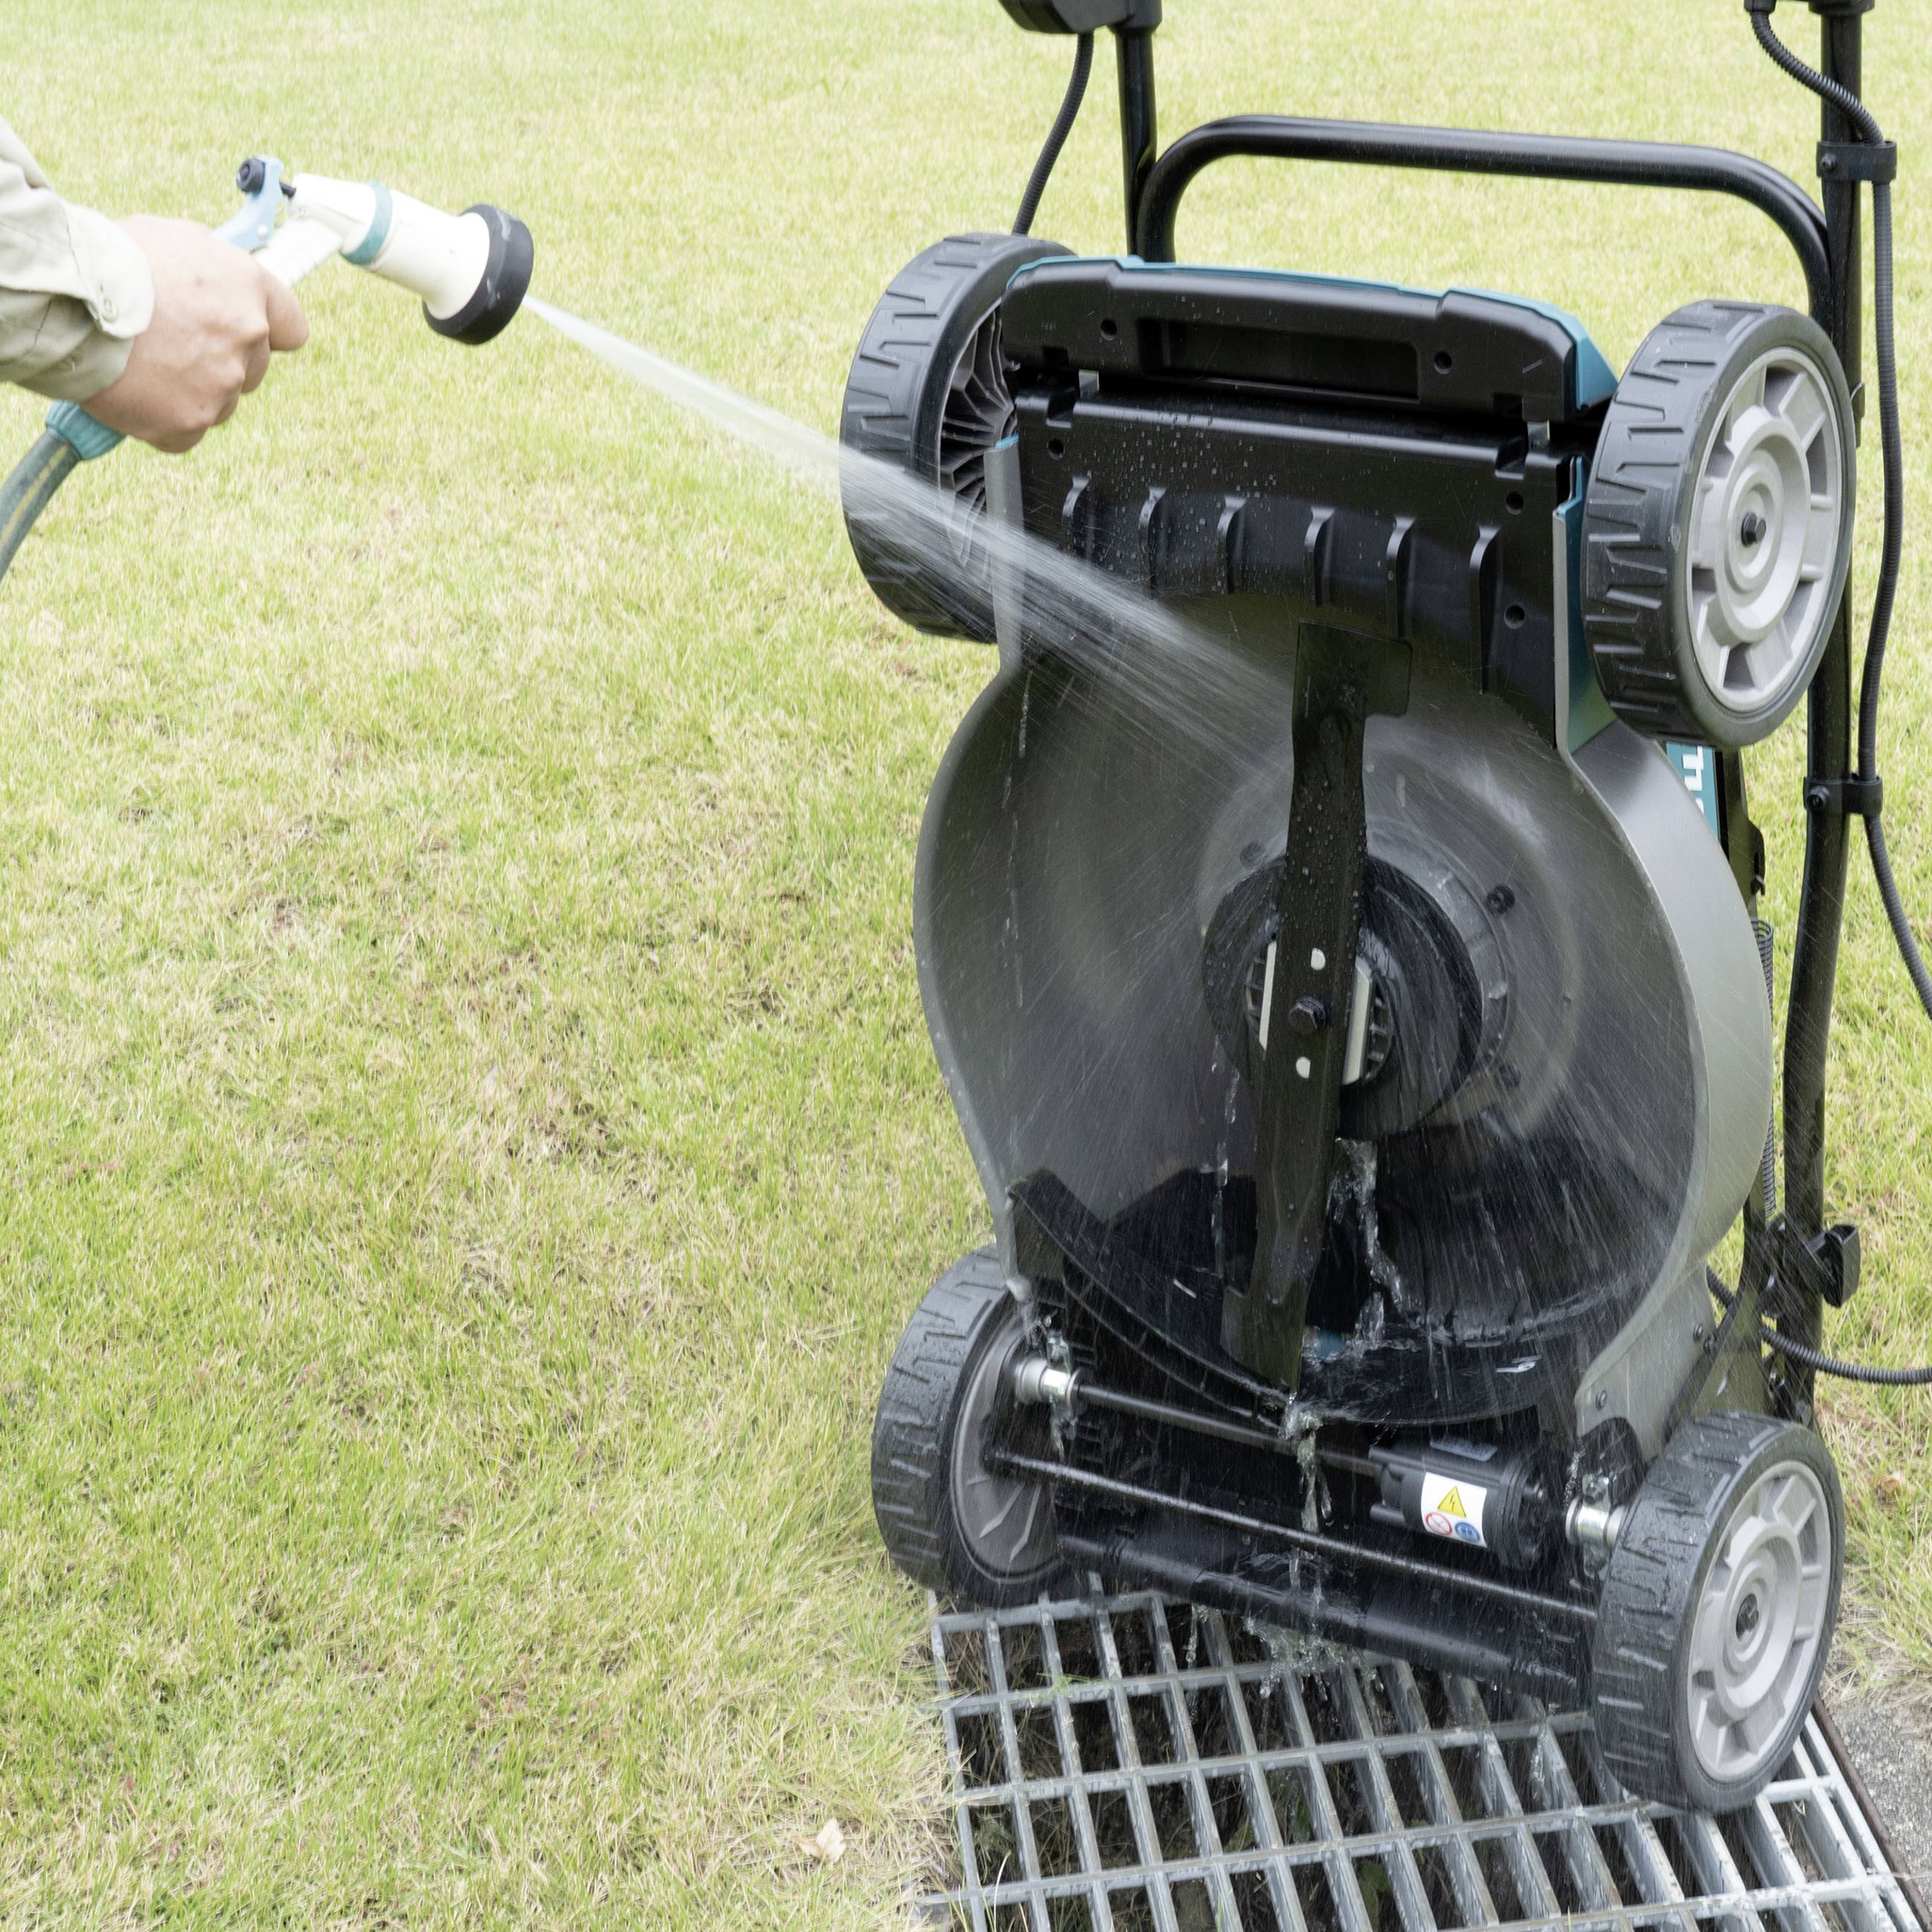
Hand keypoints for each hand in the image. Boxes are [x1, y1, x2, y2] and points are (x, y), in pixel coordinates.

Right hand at [85, 216, 307, 452]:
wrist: (66, 298)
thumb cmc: (112, 260)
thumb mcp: (172, 237)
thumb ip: (211, 264)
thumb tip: (221, 279)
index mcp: (250, 289)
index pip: (291, 328)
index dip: (269, 334)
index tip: (248, 337)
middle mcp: (247, 339)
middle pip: (252, 369)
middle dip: (220, 361)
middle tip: (171, 345)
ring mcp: (221, 385)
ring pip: (220, 402)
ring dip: (191, 391)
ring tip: (144, 364)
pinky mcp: (190, 421)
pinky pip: (185, 432)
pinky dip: (162, 420)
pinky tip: (134, 393)